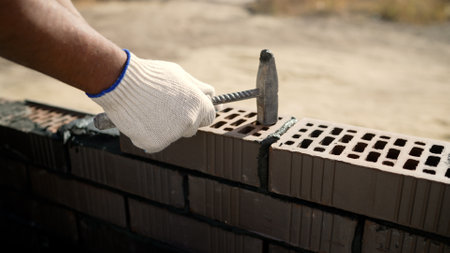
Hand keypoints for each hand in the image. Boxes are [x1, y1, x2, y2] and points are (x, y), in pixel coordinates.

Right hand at [89, 50, 215, 152]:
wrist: (122, 83)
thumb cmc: (151, 76)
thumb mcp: (180, 75)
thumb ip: (198, 88)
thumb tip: (212, 95)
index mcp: (198, 104)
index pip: (209, 116)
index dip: (199, 112)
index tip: (189, 109)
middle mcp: (189, 121)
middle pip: (191, 128)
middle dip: (181, 120)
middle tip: (163, 107)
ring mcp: (173, 135)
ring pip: (173, 136)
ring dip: (164, 127)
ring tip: (149, 110)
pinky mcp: (156, 144)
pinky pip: (156, 143)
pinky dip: (149, 135)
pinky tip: (141, 120)